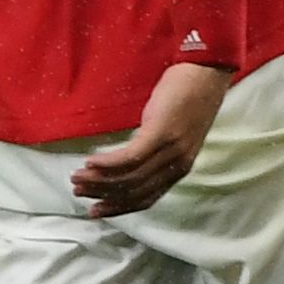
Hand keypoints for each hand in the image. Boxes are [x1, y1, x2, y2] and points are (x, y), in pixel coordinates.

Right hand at [70, 62, 232, 216]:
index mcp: (180, 168)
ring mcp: (171, 150)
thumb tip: (126, 167)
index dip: (118, 207)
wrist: (206, 73)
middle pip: (134, 191)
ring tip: (78, 176)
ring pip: (130, 176)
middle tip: (79, 191)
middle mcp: (177, 164)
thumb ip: (157, 154)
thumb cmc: (187, 100)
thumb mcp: (174, 135)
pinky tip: (91, 162)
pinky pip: (130, 156)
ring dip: (100, 180)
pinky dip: (108, 163)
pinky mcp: (162, 133)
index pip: (147, 199)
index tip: (95, 209)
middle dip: (103, 194)